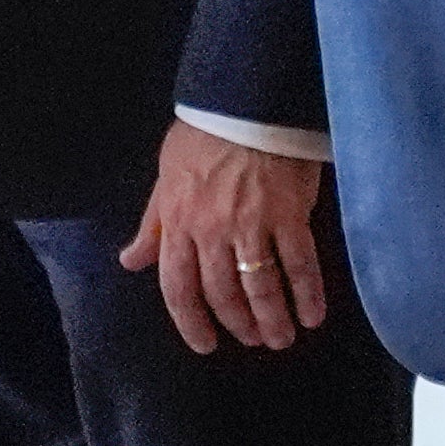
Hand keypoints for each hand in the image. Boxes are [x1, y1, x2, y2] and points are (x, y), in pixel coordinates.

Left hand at [120, 120, 332, 354]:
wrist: (246, 101)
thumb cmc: (204, 135)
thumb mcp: (165, 178)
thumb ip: (153, 225)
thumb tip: (131, 260)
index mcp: (178, 223)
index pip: (177, 287)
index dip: (190, 322)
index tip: (205, 344)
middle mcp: (210, 231)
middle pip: (222, 293)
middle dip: (238, 324)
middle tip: (254, 341)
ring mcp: (251, 225)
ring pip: (259, 286)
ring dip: (271, 319)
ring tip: (281, 338)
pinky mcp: (289, 215)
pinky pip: (299, 265)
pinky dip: (307, 295)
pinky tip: (313, 315)